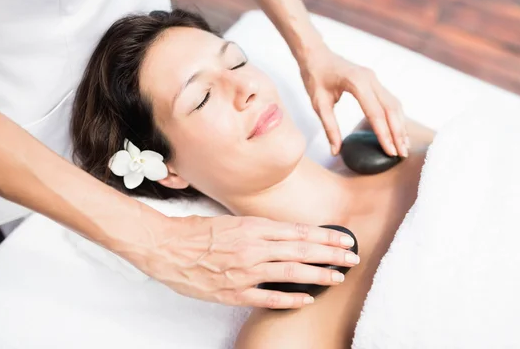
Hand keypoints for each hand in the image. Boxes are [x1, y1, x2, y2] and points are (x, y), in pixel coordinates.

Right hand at [135, 213, 358, 308]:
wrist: (166, 247)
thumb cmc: (197, 231)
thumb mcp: (232, 221)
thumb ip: (259, 229)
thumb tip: (286, 236)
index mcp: (253, 227)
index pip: (299, 232)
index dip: (325, 236)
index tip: (344, 238)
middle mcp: (253, 248)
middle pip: (301, 251)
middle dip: (331, 254)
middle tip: (353, 257)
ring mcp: (245, 271)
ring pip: (291, 273)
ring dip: (319, 275)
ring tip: (338, 277)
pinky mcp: (234, 292)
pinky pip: (268, 297)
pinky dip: (290, 299)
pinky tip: (307, 299)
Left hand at [300, 48, 409, 156]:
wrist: (315, 54)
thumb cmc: (314, 76)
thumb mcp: (318, 103)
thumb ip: (329, 127)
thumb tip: (335, 151)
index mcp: (357, 83)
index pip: (375, 113)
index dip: (384, 135)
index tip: (391, 152)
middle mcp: (370, 79)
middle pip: (391, 109)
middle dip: (398, 133)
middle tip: (402, 154)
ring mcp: (374, 79)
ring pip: (394, 104)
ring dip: (400, 125)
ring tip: (404, 145)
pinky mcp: (374, 81)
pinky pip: (389, 100)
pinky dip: (396, 116)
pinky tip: (397, 130)